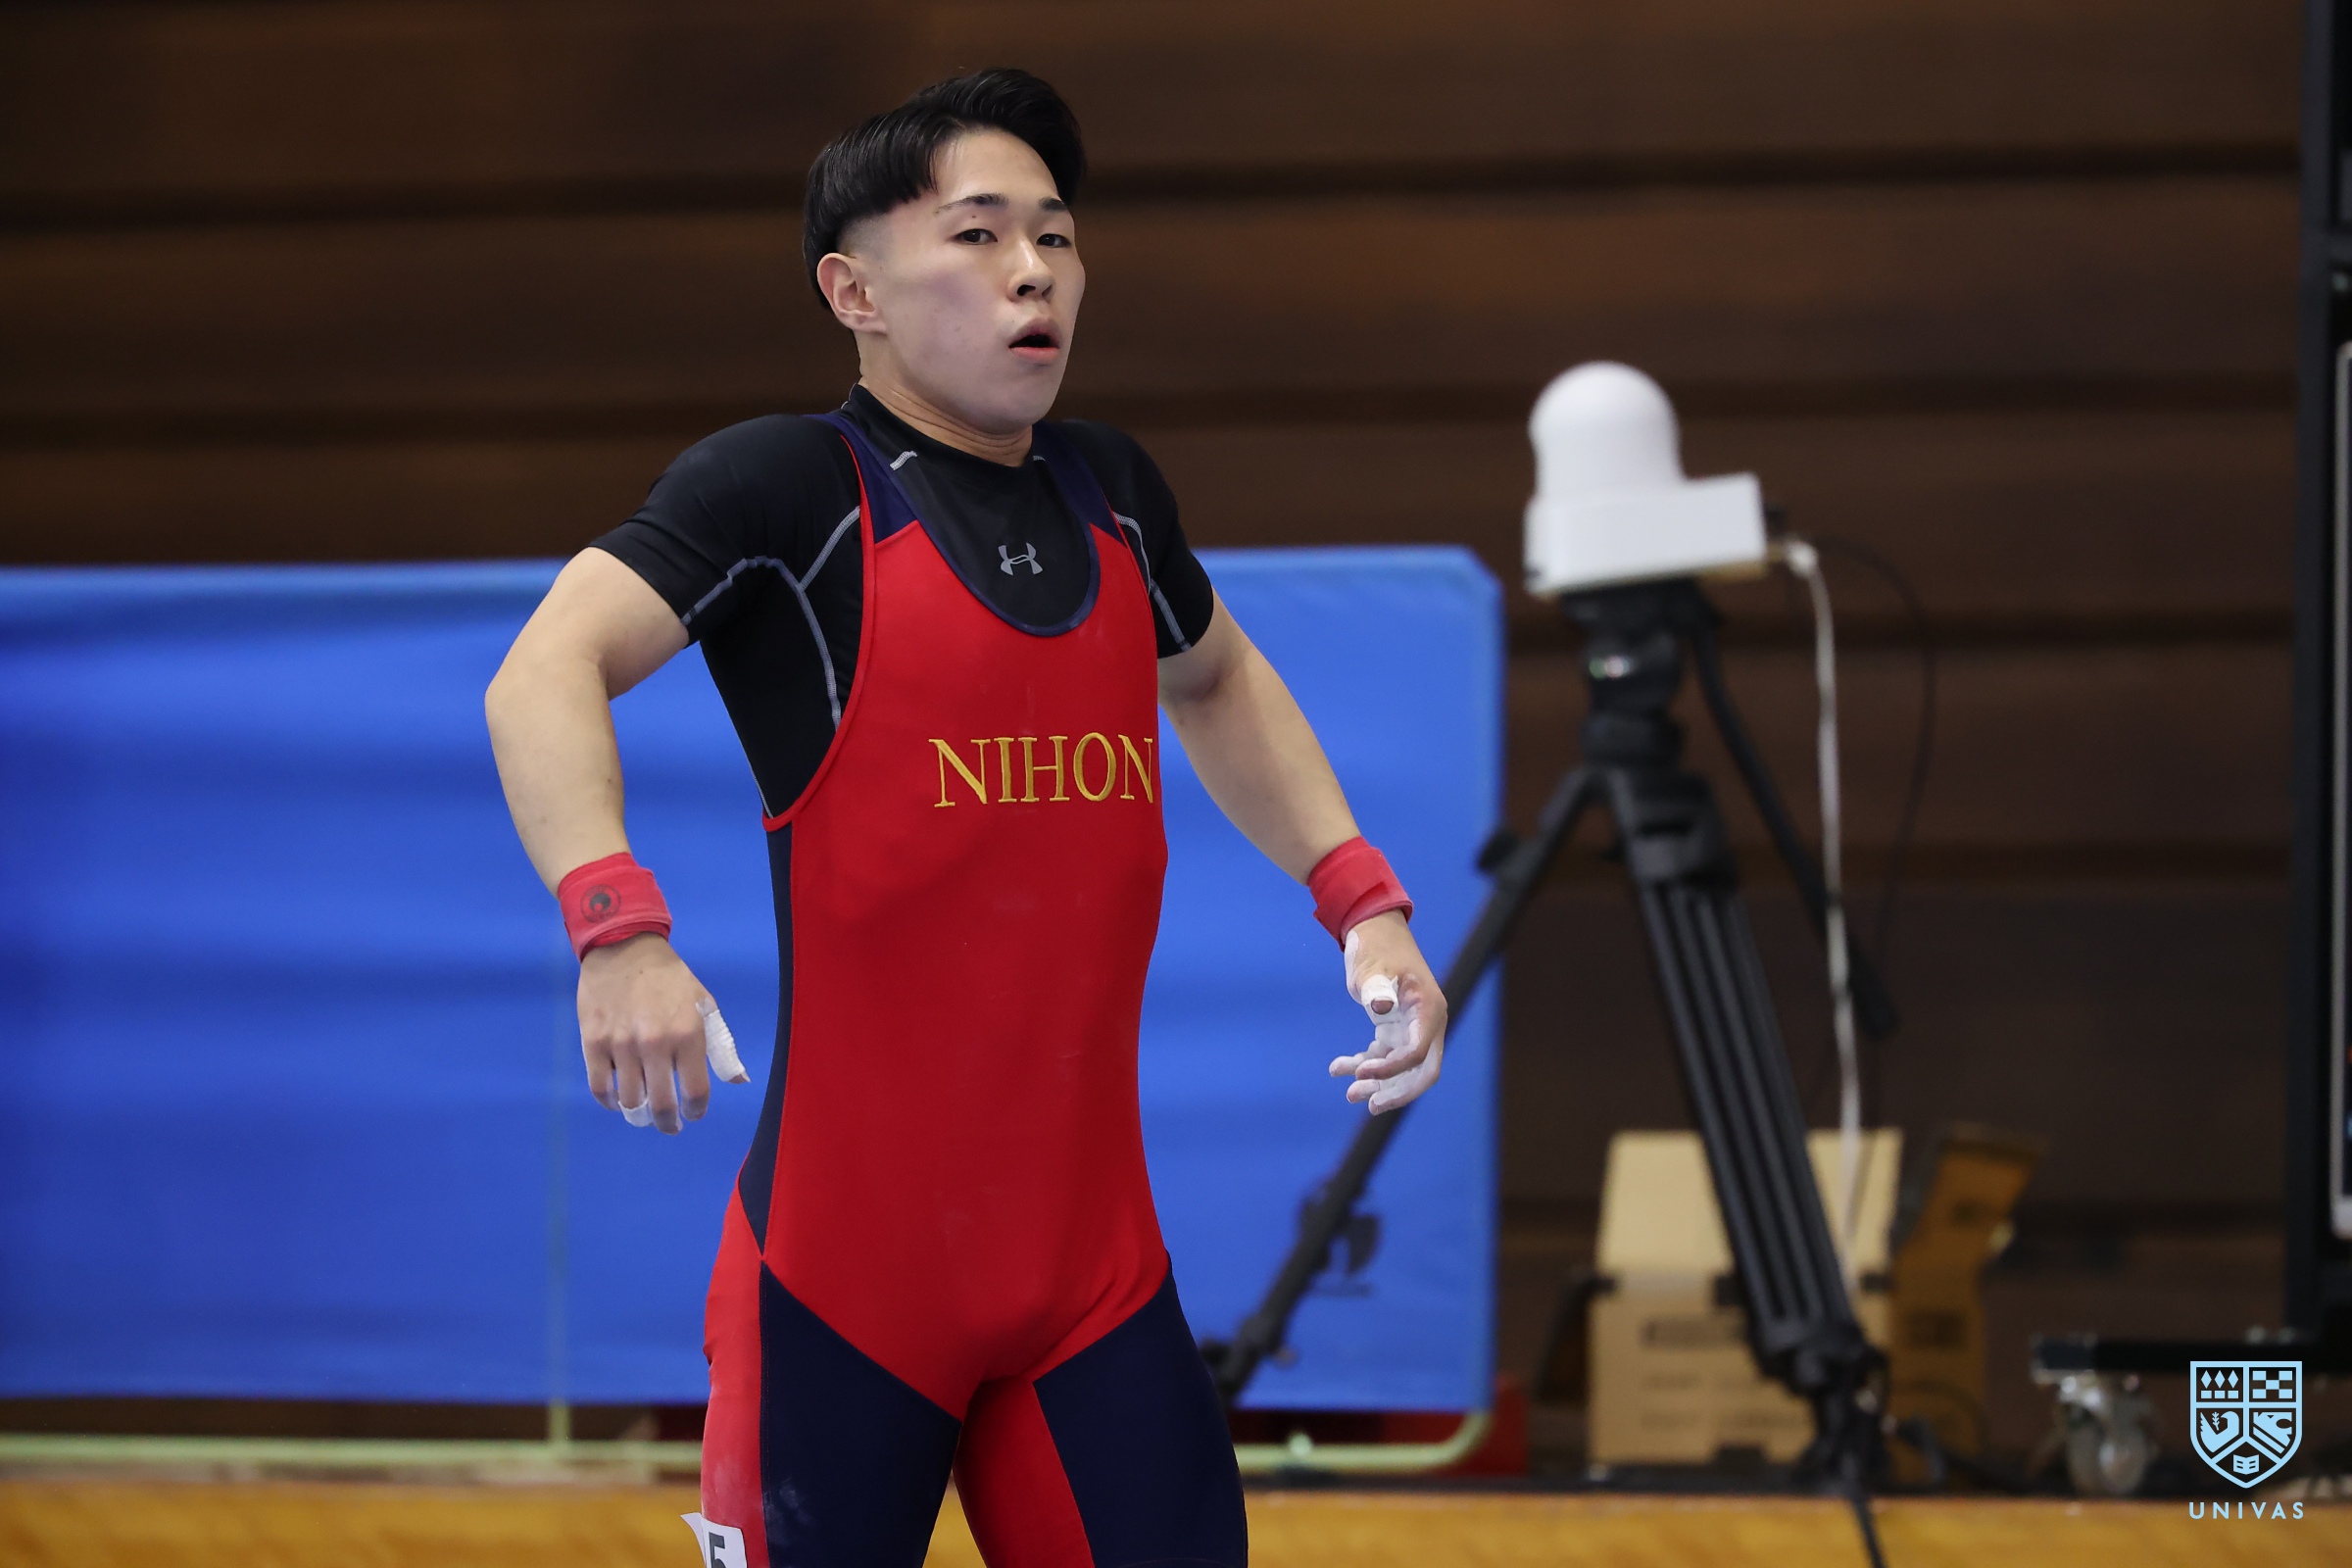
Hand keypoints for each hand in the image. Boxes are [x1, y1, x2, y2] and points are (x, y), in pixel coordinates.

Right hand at [577, 932, 748, 1134]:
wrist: (624, 948)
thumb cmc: (671, 982)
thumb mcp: (705, 1007)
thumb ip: (722, 1046)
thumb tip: (740, 1081)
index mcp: (688, 1034)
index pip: (695, 1092)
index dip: (696, 1111)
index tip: (693, 1114)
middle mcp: (655, 1043)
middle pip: (661, 1105)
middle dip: (667, 1123)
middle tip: (669, 1125)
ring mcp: (621, 1044)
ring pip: (629, 1101)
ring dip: (638, 1114)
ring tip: (643, 1113)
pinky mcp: (593, 1042)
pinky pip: (599, 1087)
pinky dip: (609, 1101)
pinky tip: (617, 1100)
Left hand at [1326, 909, 1446, 1113]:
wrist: (1373, 929)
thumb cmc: (1374, 946)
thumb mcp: (1371, 965)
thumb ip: (1377, 986)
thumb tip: (1382, 1006)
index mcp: (1428, 1009)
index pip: (1419, 1053)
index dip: (1393, 1070)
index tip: (1362, 1072)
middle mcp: (1427, 1023)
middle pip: (1421, 1071)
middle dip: (1396, 1091)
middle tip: (1369, 1105)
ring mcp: (1412, 1027)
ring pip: (1402, 1070)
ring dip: (1378, 1084)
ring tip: (1349, 1093)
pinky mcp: (1394, 1028)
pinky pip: (1383, 1056)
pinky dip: (1363, 1064)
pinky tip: (1337, 1068)